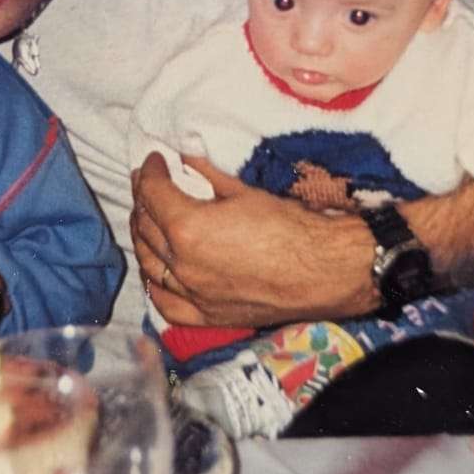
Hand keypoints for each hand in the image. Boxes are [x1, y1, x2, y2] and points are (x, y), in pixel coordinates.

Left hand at [130, 152, 379, 327]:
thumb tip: (186, 156)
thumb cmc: (294, 226)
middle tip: (150, 184)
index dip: (150, 172)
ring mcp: (194, 296)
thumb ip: (208, 173)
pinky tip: (157, 270)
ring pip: (151, 264)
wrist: (329, 270)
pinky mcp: (210, 317)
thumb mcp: (246, 191)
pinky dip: (156, 284)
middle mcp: (183, 266)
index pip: (152, 194)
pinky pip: (167, 303)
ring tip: (149, 219)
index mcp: (188, 229)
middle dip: (144, 201)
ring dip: (145, 238)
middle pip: (146, 227)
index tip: (156, 161)